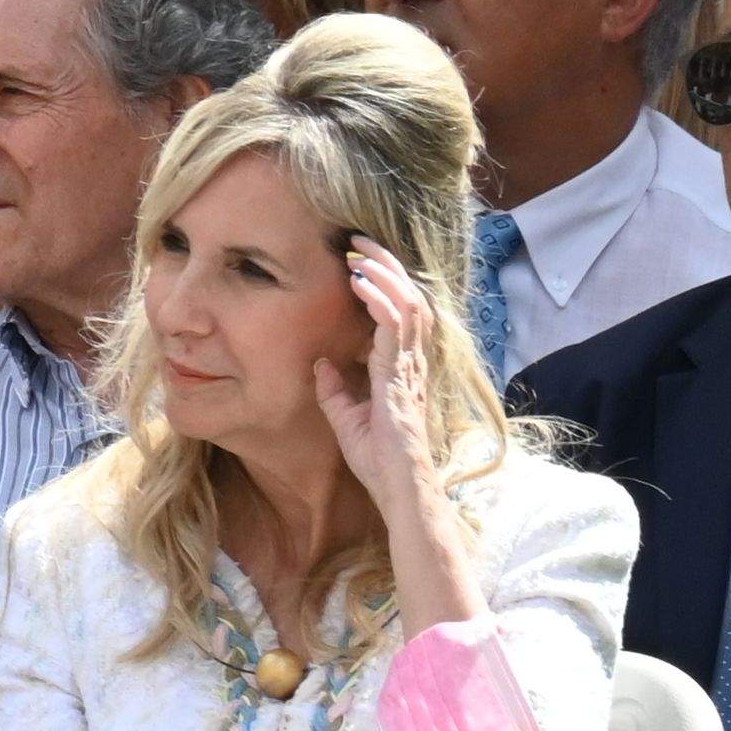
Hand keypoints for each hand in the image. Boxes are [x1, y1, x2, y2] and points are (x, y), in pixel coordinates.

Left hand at [317, 237, 450, 528]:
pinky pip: (396, 327)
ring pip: (407, 303)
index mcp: (399, 368)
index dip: (382, 282)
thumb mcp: (346, 420)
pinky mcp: (400, 376)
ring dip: (383, 273)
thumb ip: (335, 391)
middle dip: (385, 265)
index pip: (398, 312)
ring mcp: (409, 368)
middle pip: (409, 298)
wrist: (399, 489)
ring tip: (358, 252)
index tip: (356, 259)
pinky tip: (360, 283)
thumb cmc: (379, 462)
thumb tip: (320, 363)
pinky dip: (379, 299)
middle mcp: (410, 362)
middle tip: (357, 240)